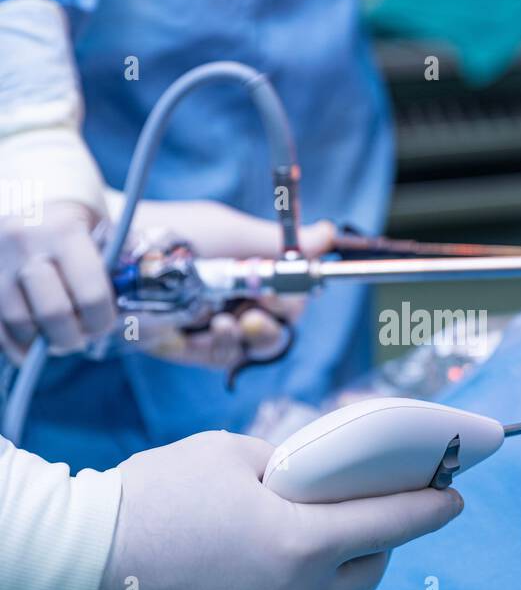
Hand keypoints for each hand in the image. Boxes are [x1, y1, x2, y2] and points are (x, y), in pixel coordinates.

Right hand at [0, 200, 115, 362]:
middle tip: (80, 337)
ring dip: (42, 342)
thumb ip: (109, 266)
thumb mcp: (95, 226)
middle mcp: (25, 243)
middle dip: (73, 337)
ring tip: (55, 336)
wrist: (20, 187)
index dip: (102, 320)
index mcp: (63, 229)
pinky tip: (28, 346)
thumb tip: (129, 316)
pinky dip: (14, 344)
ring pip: (20, 324)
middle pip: (55, 314)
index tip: (103, 324)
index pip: (91, 295)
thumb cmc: (68, 214)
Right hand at [87, 430, 462, 589]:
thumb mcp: (231, 454)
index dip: (431, 508)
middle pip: (374, 565)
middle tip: (376, 511)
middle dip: (385, 535)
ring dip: (360, 580)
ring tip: (344, 553)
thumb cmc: (156, 496)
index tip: (455, 499)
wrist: (88, 563)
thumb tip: (316, 481)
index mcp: (303, 542)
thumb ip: (288, 468)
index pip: (393, 523)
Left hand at [128, 201, 334, 370]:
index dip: (294, 298)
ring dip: (250, 336)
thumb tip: (330, 234)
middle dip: (274, 322)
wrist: (121, 249)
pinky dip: (224, 346)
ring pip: (254, 347)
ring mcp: (213, 326)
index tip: (286, 289)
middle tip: (259, 310)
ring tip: (232, 321)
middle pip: (279, 327)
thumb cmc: (176, 231)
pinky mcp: (188, 347)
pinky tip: (215, 329)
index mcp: (252, 273)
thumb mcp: (232, 233)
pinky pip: (221, 358)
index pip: (292, 297)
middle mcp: (238, 301)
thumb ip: (280, 241)